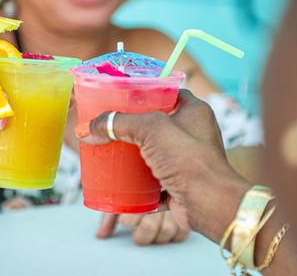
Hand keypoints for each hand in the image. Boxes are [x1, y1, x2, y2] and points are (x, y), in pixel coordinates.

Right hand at [78, 89, 249, 242]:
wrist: (209, 204)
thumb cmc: (188, 158)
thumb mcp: (150, 128)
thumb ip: (118, 123)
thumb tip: (88, 129)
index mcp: (193, 110)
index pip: (166, 92)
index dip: (144, 92)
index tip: (122, 95)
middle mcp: (192, 132)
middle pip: (156, 122)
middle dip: (132, 125)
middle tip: (111, 123)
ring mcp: (186, 158)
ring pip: (153, 150)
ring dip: (133, 152)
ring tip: (110, 148)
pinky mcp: (178, 181)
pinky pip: (153, 175)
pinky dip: (137, 177)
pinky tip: (119, 176)